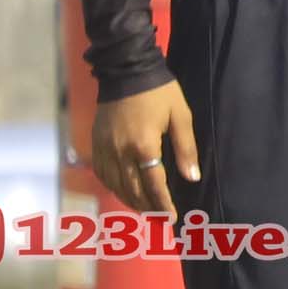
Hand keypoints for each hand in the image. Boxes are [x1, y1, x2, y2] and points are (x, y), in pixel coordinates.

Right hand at [91, 83, 198, 215]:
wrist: (125, 69)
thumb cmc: (158, 91)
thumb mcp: (180, 116)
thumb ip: (186, 148)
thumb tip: (192, 178)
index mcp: (143, 146)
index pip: (154, 185)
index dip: (162, 204)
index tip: (171, 218)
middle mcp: (120, 152)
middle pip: (133, 190)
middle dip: (147, 208)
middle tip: (159, 219)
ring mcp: (104, 148)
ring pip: (115, 186)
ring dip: (130, 201)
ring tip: (145, 210)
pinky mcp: (95, 143)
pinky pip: (102, 174)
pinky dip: (113, 187)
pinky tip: (123, 192)